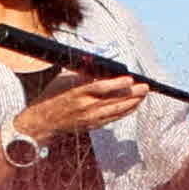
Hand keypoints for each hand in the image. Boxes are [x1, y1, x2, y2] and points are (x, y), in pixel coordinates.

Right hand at [13, 74, 147, 139]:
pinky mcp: (92, 125)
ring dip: (132, 103)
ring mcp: (90, 118)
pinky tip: (133, 106)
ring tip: (143, 95)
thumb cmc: (52, 96)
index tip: (130, 78)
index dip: (118, 83)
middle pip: (114, 99)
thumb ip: (83, 72)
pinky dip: (125, 112)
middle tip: (145, 87)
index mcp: (77, 92)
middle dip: (132, 93)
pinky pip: (113, 118)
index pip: (102, 87)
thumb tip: (101, 64)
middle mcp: (85, 106)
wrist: (43, 121)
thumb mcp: (64, 78)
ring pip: (116, 110)